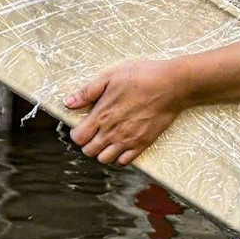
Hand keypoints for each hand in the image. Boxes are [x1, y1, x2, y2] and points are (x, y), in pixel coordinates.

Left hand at [65, 59, 184, 165]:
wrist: (171, 85)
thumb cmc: (142, 77)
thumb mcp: (110, 76)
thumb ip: (87, 91)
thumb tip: (69, 102)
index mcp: (102, 115)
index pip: (78, 138)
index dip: (76, 133)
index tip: (81, 126)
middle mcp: (112, 132)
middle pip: (89, 151)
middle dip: (87, 143)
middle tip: (93, 133)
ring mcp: (128, 141)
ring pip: (104, 160)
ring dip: (101, 152)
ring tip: (105, 140)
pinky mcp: (142, 144)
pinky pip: (124, 162)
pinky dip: (118, 158)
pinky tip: (120, 146)